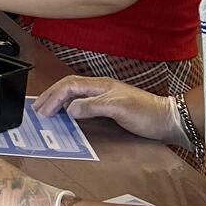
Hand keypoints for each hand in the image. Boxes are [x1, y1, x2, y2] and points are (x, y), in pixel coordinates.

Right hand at [33, 75, 183, 143]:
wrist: (168, 120)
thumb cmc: (146, 113)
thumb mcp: (118, 108)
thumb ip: (93, 106)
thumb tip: (70, 109)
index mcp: (100, 85)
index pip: (69, 86)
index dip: (54, 97)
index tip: (44, 111)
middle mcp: (100, 89)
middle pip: (69, 87)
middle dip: (51, 96)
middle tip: (38, 109)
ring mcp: (105, 97)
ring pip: (74, 94)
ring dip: (59, 100)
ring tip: (47, 110)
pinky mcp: (110, 107)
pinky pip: (82, 103)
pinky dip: (69, 107)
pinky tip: (67, 114)